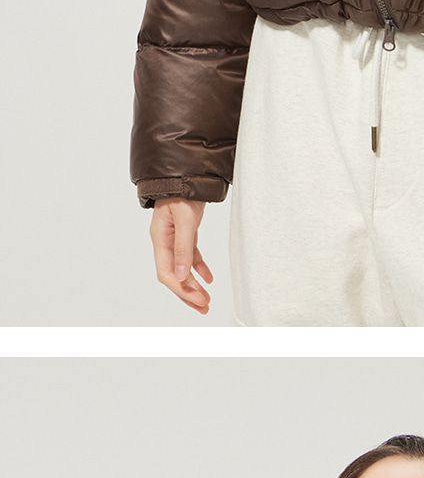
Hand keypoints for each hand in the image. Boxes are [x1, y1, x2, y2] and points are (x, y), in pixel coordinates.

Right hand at [151, 199, 212, 314]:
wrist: (186, 171)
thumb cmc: (182, 192)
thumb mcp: (185, 220)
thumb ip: (184, 248)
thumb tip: (181, 277)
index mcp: (160, 239)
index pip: (166, 273)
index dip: (182, 290)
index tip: (199, 300)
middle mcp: (165, 241)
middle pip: (174, 275)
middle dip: (188, 293)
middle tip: (204, 306)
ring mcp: (174, 238)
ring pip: (182, 268)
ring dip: (193, 284)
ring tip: (206, 299)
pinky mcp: (185, 232)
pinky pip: (191, 256)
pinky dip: (199, 267)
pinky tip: (209, 278)